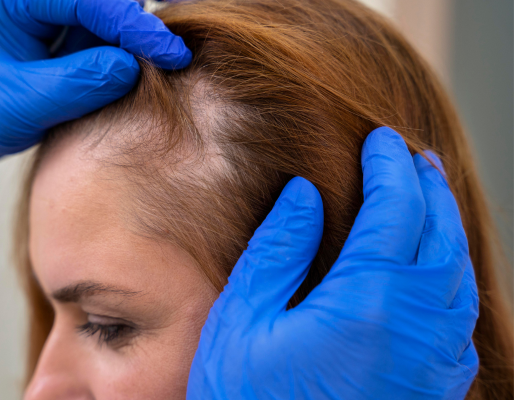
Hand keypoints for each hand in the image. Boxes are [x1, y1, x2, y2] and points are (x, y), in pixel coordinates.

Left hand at [0, 0, 190, 161]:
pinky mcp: (73, 20)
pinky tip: (145, 63)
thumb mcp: (25, 104)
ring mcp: (59, 6)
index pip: (87, 0)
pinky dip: (132, 42)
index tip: (172, 56)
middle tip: (173, 60)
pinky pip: (113, 23)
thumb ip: (77, 84)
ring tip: (159, 66)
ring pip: (116, 8)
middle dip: (140, 27)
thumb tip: (131, 66)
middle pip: (108, 0)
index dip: (133, 27)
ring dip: (138, 35)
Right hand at [188, 127, 478, 399]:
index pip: (396, 210)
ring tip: (427, 196)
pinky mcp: (435, 385)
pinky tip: (431, 263)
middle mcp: (416, 327)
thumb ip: (279, 249)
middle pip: (439, 233)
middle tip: (413, 157)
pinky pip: (458, 311)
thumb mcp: (245, 320)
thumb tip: (305, 193)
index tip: (382, 140)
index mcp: (366, 303)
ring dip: (445, 224)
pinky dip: (449, 270)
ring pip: (458, 272)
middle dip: (427, 187)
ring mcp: (434, 360)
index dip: (391, 168)